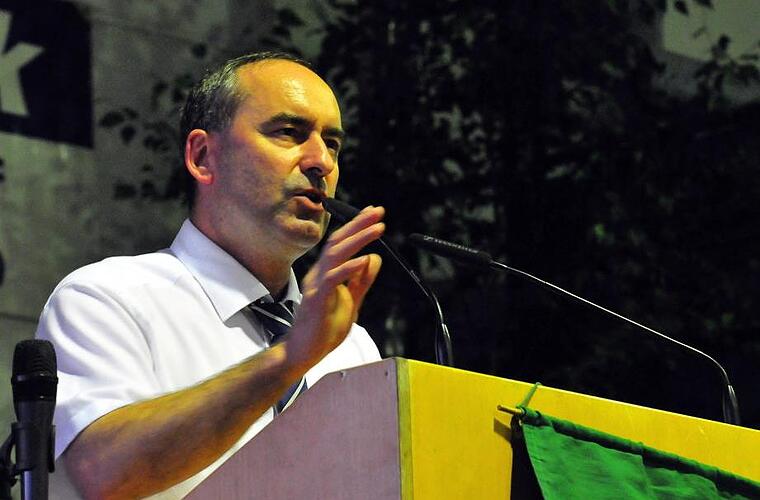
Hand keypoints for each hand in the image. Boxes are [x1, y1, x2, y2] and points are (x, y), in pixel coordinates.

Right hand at [287, 206, 384, 366]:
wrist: (304, 352)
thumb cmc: (323, 328)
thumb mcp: (351, 301)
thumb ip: (361, 281)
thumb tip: (374, 259)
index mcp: (326, 273)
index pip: (341, 243)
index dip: (357, 226)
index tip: (373, 212)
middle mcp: (319, 274)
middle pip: (338, 242)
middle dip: (359, 224)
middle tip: (378, 211)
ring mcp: (316, 285)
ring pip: (335, 254)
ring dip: (357, 239)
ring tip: (377, 228)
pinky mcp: (316, 299)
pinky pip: (333, 279)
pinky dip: (349, 268)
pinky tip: (364, 259)